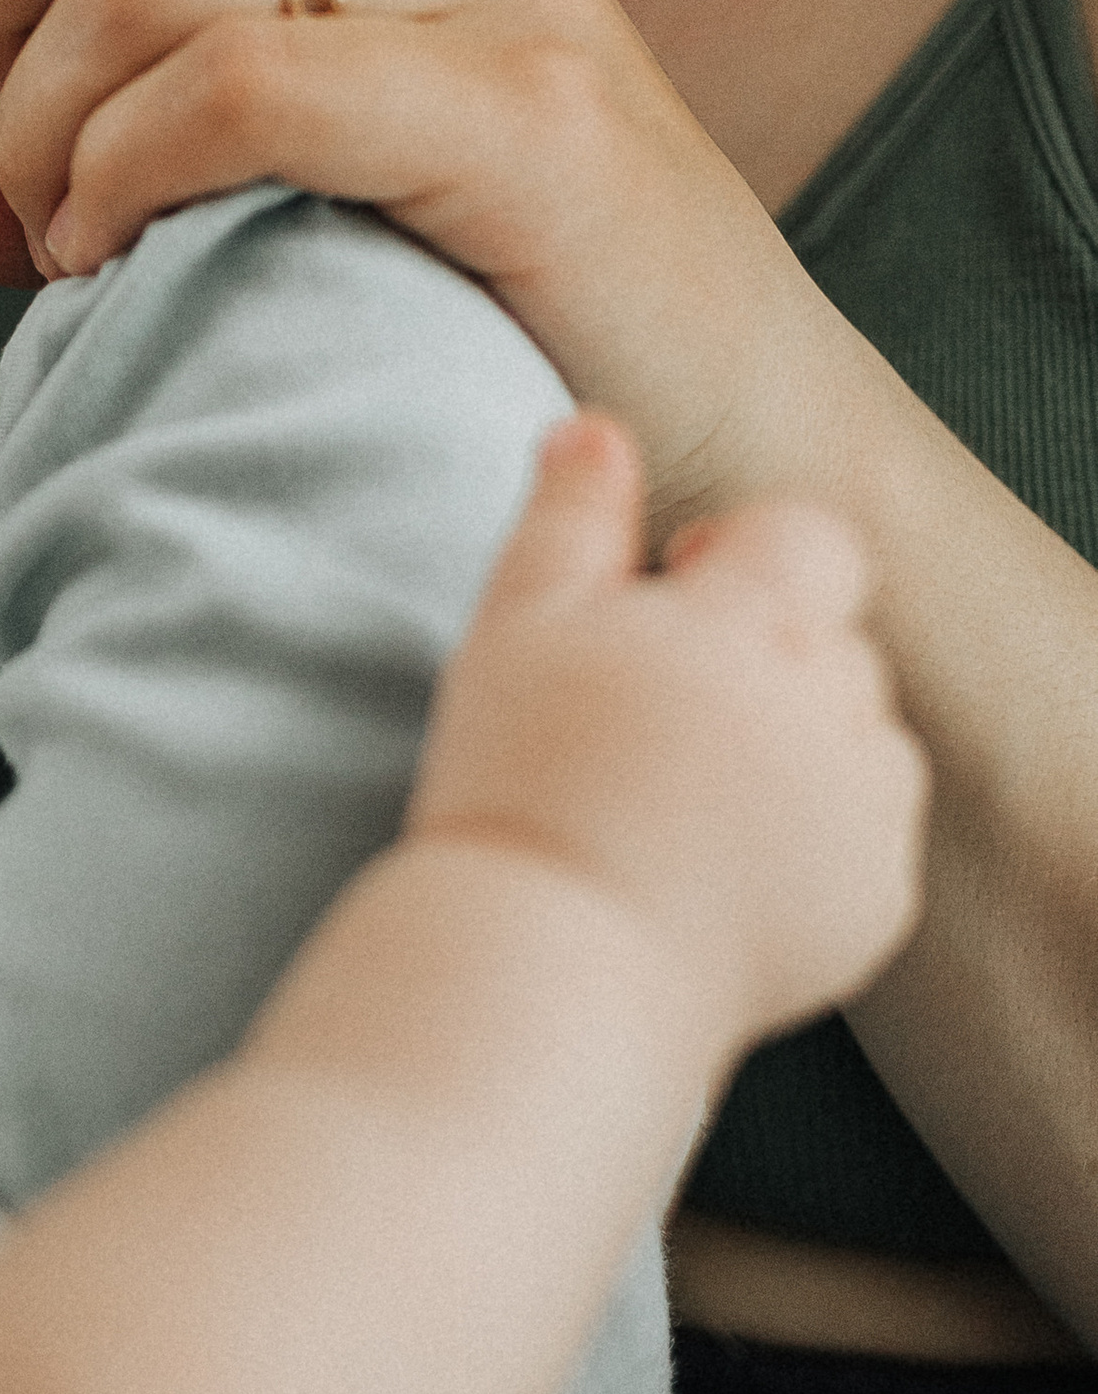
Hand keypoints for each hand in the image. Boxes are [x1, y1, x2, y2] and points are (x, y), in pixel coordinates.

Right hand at [408, 417, 927, 1052]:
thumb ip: (571, 515)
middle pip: (833, 641)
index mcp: (751, 623)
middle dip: (765, 660)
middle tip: (658, 719)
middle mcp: (832, 707)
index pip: (811, 538)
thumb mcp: (516, 626)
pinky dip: (813, 842)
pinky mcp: (877, 900)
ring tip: (687, 798)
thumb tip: (598, 427)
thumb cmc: (519, 788)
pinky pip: (866, 838)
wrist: (553, 966)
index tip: (676, 608)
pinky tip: (718, 865)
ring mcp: (866, 811)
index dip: (744, 558)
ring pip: (858, 738)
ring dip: (796, 747)